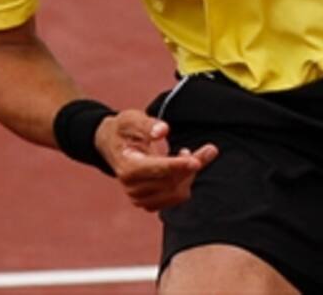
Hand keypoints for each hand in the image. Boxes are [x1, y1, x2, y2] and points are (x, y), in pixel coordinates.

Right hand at [95, 109, 218, 211]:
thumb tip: (163, 132)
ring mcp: (140, 198)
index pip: (156, 169)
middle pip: (170, 181)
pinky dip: (186, 182)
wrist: (113, 145)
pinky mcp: (149, 203)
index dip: (176, 165)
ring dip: (189, 173)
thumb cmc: (124, 129)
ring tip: (186, 152)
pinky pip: (176, 198)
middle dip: (191, 165)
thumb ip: (148, 124)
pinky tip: (182, 164)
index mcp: (127, 167)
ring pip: (176, 192)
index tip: (196, 161)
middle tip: (209, 148)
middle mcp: (132, 187)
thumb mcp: (132, 119)